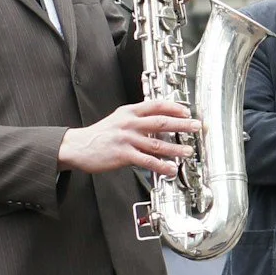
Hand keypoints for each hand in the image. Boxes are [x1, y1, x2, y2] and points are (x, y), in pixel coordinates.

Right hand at [59, 100, 196, 175]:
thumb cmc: (99, 134)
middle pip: (162, 121)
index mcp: (129, 111)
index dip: (174, 107)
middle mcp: (130, 123)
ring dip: (176, 148)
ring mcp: (127, 139)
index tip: (187, 111)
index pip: (157, 105)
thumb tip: (158, 121)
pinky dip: (161, 165)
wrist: (78, 146)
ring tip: (188, 151)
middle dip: (183, 124)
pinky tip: (170, 169)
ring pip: (157, 143)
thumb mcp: (118, 119)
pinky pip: (147, 161)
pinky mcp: (123, 154)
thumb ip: (137, 118)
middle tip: (197, 126)